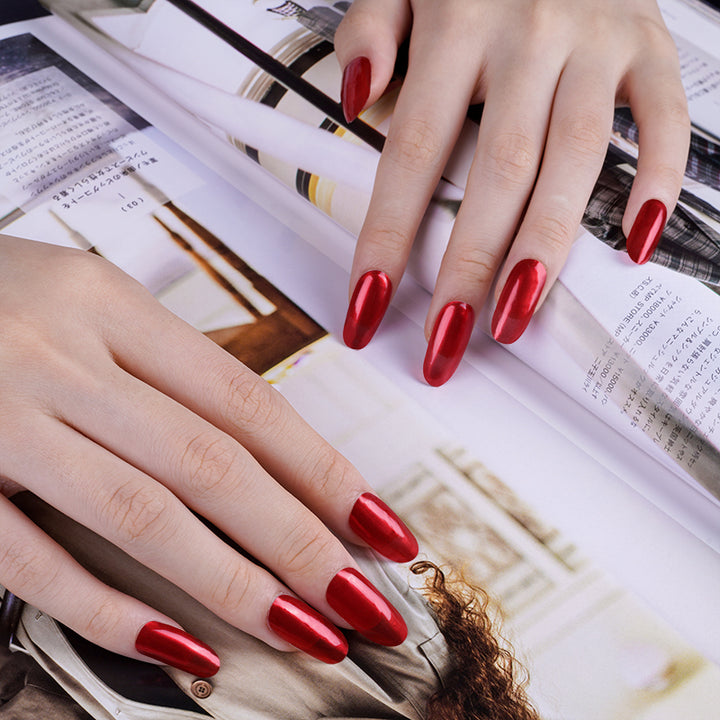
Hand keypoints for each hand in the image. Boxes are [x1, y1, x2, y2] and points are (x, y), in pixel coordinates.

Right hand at [0, 235, 416, 672]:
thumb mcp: (86, 306)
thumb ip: (164, 373)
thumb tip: (265, 456)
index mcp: (109, 304)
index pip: (246, 399)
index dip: (323, 468)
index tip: (379, 523)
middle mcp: (59, 353)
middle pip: (210, 461)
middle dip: (298, 540)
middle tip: (361, 600)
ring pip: (139, 512)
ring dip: (230, 584)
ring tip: (301, 629)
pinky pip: (33, 558)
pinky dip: (110, 610)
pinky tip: (180, 647)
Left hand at [335, 0, 689, 384]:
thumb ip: (369, 31)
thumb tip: (354, 99)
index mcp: (457, 24)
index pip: (412, 154)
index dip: (388, 237)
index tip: (368, 303)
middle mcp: (529, 37)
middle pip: (496, 173)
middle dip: (468, 268)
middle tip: (446, 338)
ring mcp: (595, 44)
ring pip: (573, 161)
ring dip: (545, 247)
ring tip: (515, 316)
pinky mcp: (648, 47)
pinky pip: (664, 120)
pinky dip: (657, 182)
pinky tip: (635, 243)